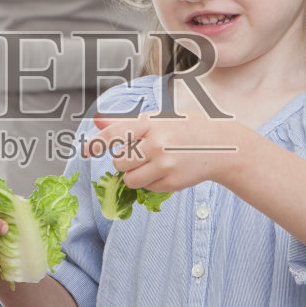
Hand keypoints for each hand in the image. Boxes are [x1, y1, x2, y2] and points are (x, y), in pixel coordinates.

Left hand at [84, 111, 248, 193]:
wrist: (221, 146)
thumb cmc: (186, 128)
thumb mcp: (158, 118)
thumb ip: (125, 123)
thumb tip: (97, 121)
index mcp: (151, 123)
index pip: (115, 134)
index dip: (95, 143)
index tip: (84, 150)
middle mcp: (156, 143)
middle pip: (119, 161)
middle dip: (124, 160)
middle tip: (140, 154)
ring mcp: (164, 164)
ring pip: (130, 179)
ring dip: (134, 174)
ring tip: (151, 163)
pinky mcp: (171, 182)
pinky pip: (147, 187)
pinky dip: (151, 182)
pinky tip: (166, 170)